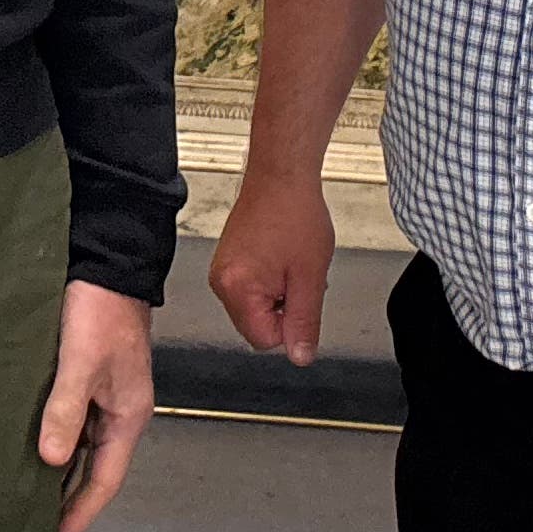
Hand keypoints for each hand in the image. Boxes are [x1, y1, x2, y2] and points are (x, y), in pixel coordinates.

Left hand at [39, 281, 154, 531]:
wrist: (106, 261)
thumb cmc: (102, 308)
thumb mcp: (82, 362)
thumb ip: (65, 410)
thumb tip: (50, 459)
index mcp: (127, 417)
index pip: (103, 483)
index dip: (78, 516)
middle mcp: (116, 414)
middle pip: (91, 472)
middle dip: (65, 504)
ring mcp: (100, 397)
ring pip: (76, 449)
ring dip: (53, 475)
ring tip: (21, 501)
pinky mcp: (83, 380)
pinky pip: (66, 424)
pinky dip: (48, 443)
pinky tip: (23, 452)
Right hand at [206, 171, 335, 364]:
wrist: (282, 176)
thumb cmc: (295, 213)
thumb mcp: (311, 277)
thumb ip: (305, 322)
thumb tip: (300, 355)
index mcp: (238, 289)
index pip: (264, 340)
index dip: (290, 323)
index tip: (300, 297)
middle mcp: (222, 282)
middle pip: (256, 326)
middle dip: (283, 308)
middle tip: (297, 276)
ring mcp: (222, 270)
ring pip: (256, 308)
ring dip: (278, 294)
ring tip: (289, 263)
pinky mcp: (227, 261)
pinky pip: (250, 289)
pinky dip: (270, 280)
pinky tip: (281, 257)